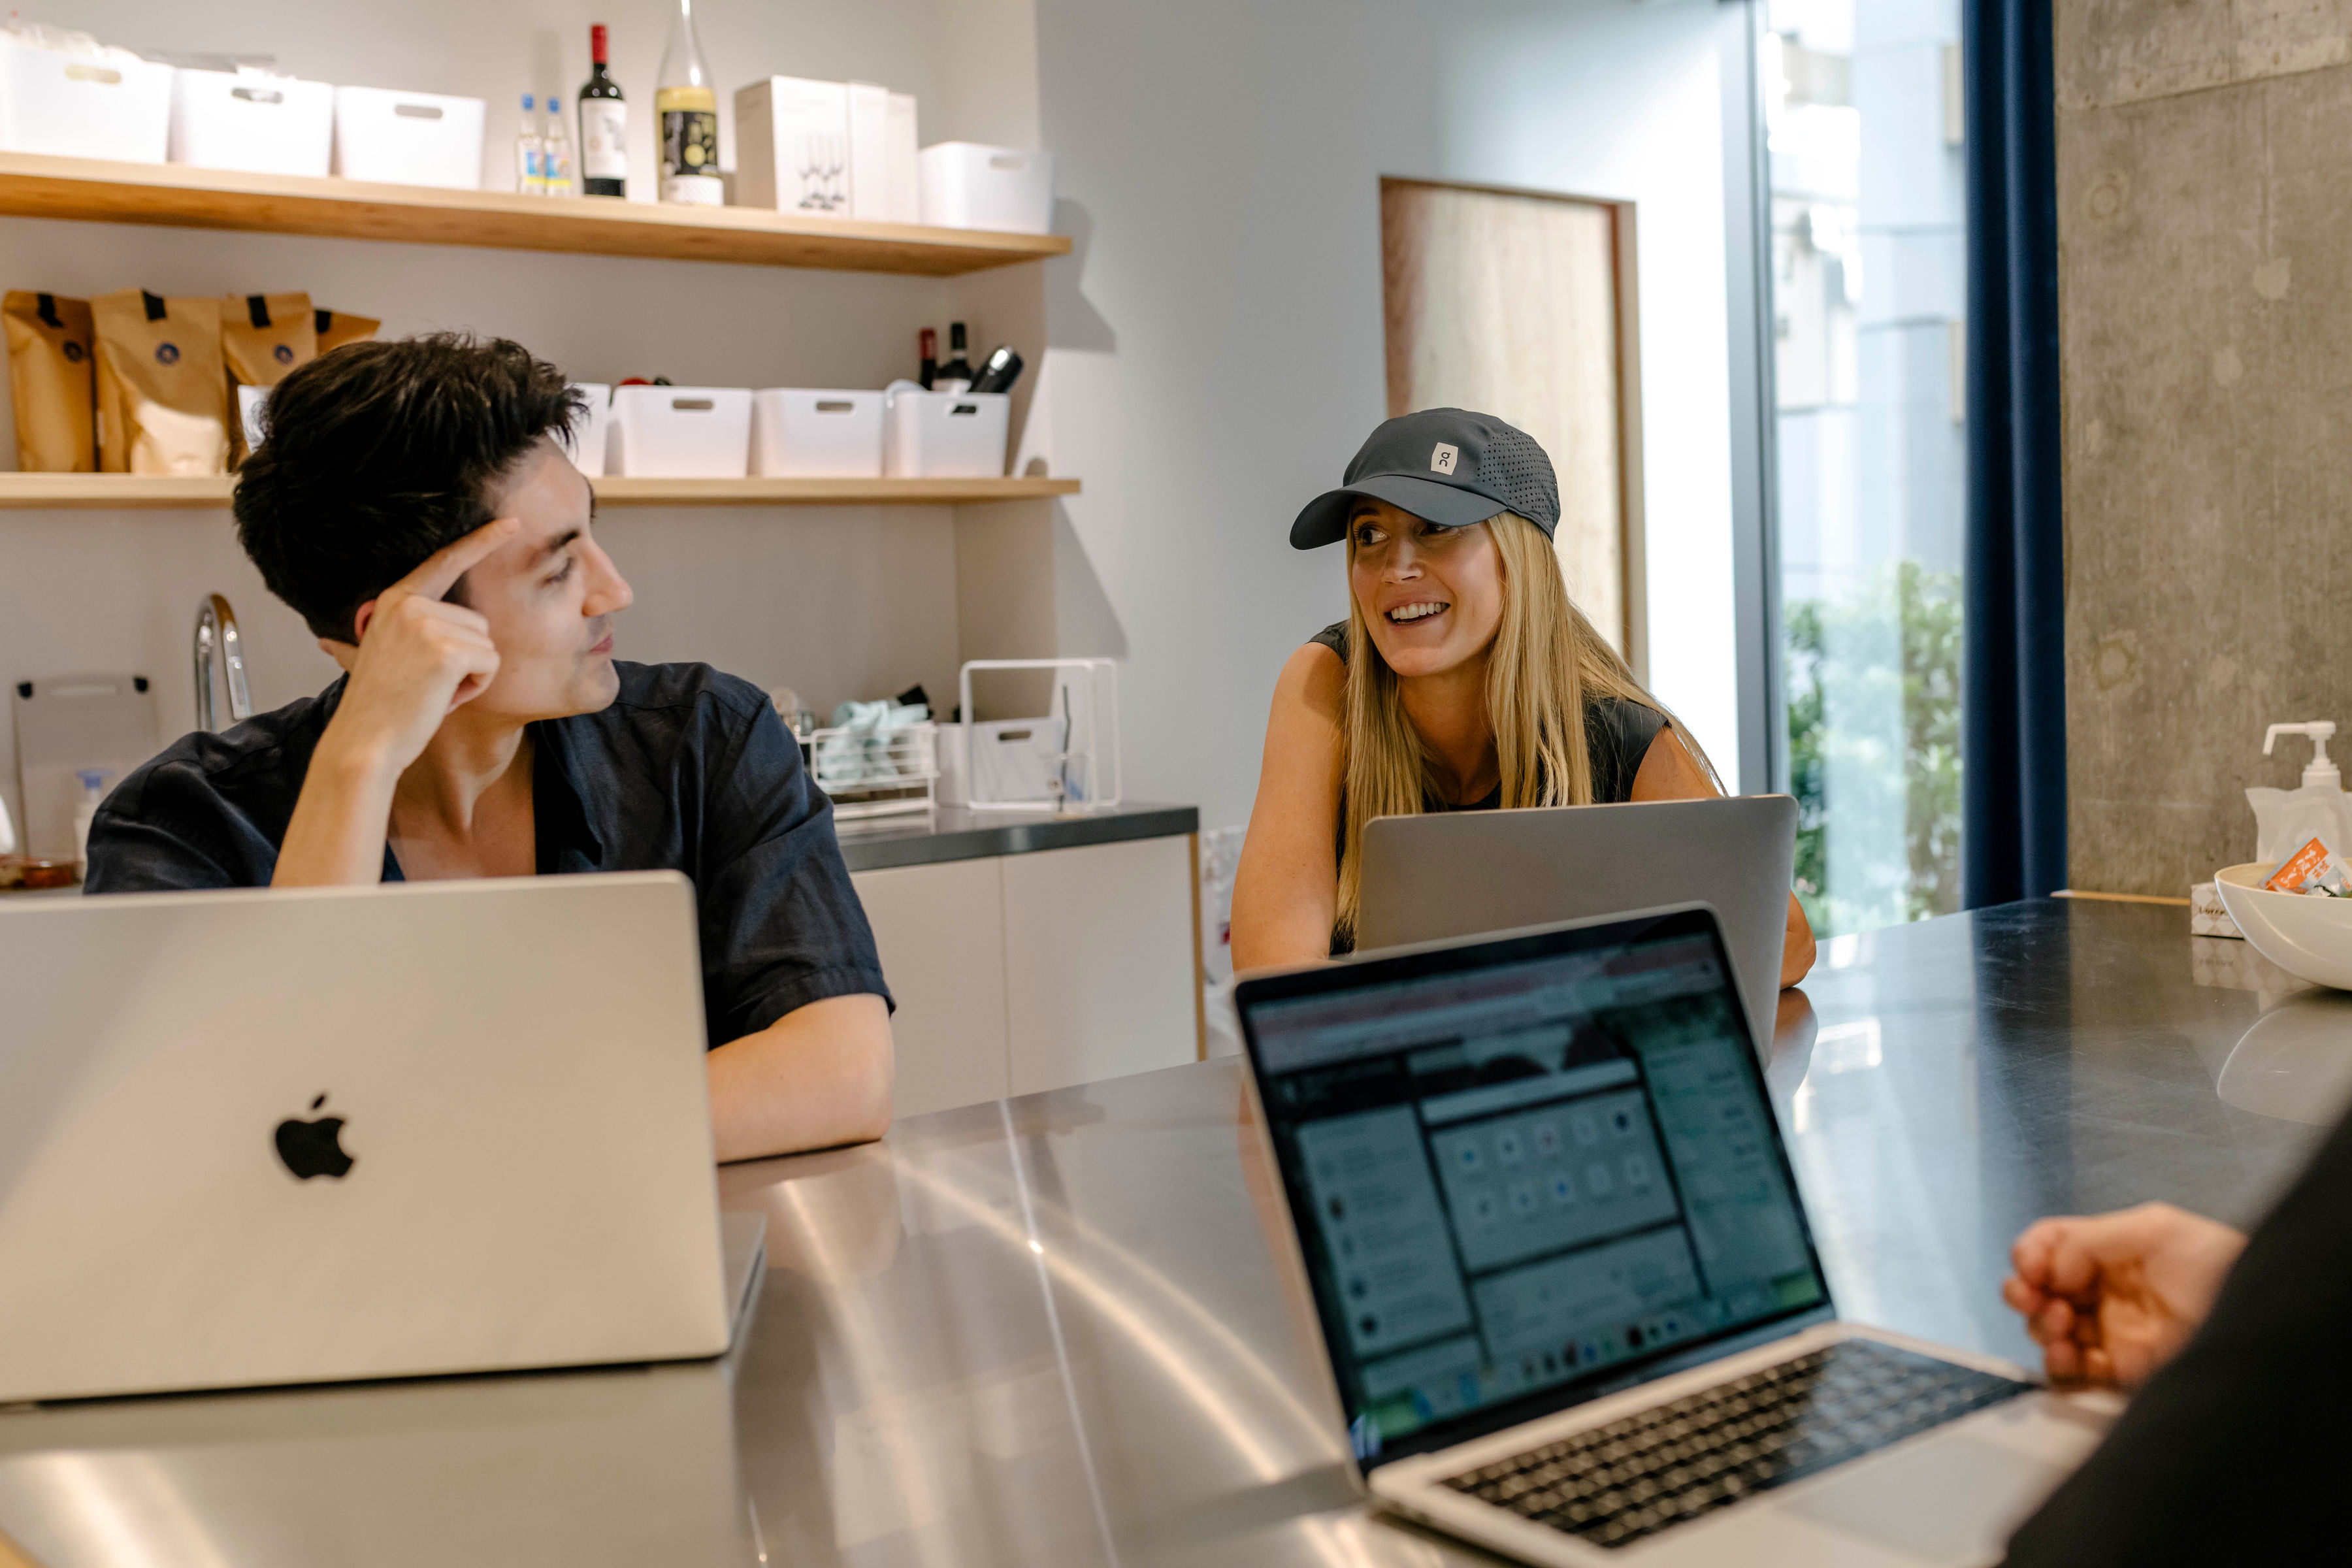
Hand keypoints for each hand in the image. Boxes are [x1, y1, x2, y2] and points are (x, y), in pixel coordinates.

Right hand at [315, 518, 517, 780]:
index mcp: (395, 601)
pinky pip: (491, 665)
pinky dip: (476, 688)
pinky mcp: (447, 650)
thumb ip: (367, 642)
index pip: (445, 562)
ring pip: (488, 645)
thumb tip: (327, 644)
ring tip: (431, 691)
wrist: (365, 743)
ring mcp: (427, 625)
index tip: (510, 523)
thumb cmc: (378, 708)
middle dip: (467, 659)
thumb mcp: (374, 660)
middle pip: (479, 622)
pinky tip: (443, 698)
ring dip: (471, 676)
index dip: (481, 542)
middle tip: (427, 683)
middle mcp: (410, 605)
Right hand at [2000, 1202, 2246, 1388]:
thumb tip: (2053, 1268)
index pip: (2051, 1245)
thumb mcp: (2157, 1228)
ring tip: (2061, 1323)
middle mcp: (2105, 1290)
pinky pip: (2072, 1372)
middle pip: (2040, 1289)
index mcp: (2111, 1250)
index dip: (2031, 1253)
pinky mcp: (2120, 1371)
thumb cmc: (2222, 1267)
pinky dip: (2057, 1364)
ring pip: (2048, 1330)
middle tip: (2033, 1296)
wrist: (2260, 1324)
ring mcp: (2111, 1331)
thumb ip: (2092, 1238)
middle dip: (2024, 1290)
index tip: (2032, 1267)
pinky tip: (2065, 1354)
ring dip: (2040, 1325)